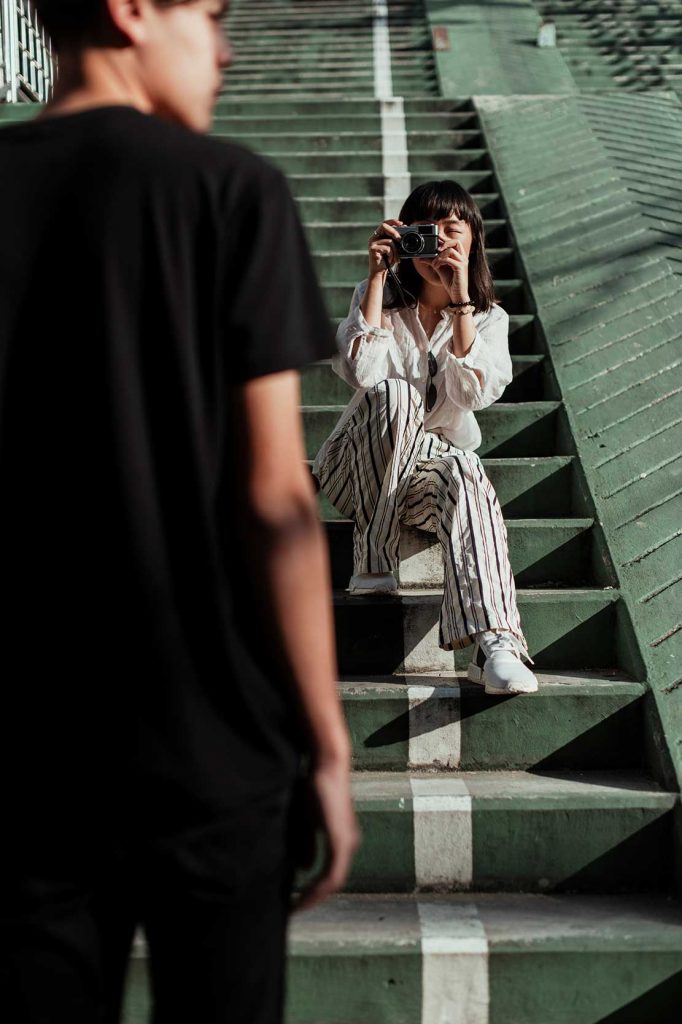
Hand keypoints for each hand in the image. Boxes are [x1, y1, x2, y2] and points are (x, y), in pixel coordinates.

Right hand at [288, 755, 361, 913]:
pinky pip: (331, 875)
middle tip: (293, 910)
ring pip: (333, 881)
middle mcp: (349, 844)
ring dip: (314, 897)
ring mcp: (347, 844)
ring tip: (295, 908)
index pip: (330, 872)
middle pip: (333, 881)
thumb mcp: (306, 820)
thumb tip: (304, 869)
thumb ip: (306, 844)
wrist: (327, 765)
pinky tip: (303, 896)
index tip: (295, 900)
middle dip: (312, 898)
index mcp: (342, 839)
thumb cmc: (313, 786)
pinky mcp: (341, 842)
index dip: (314, 889)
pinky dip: (317, 888)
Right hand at [367, 219, 402, 277]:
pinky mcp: (372, 249)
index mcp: (378, 236)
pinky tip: (390, 259)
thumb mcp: (394, 248)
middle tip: (400, 239)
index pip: (384, 223)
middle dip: (394, 232)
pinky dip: (392, 254)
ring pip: (389, 240)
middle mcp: (374, 238)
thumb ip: (396, 240)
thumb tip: (403, 230)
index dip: (392, 221)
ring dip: (395, 250)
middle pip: (384, 226)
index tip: (401, 223)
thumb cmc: (387, 260)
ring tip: (395, 258)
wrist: (380, 272)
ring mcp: (372, 243)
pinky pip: (387, 248)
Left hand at [431, 239, 469, 302]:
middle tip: (437, 250)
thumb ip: (433, 261)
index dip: (445, 239)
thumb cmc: (451, 283)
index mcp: (460, 257)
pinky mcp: (460, 268)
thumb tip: (422, 257)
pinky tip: (437, 267)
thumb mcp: (440, 269)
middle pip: (456, 242)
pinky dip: (440, 261)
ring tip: (434, 264)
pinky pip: (448, 259)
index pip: (454, 242)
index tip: (436, 238)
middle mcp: (463, 257)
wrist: (457, 295)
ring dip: (439, 256)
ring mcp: (462, 262)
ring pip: (450, 250)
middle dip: (445, 243)